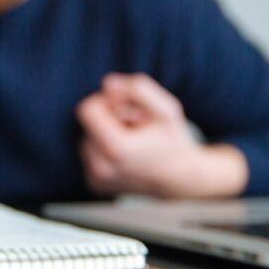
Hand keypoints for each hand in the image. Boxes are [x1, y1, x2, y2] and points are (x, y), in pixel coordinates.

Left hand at [76, 73, 246, 198]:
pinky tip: (127, 155)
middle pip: (87, 124)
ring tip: (134, 143)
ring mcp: (96, 179)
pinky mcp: (95, 184)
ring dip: (108, 134)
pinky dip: (105, 149)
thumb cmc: (174, 141)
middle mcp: (100, 168)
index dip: (107, 102)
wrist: (181, 180)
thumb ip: (139, 90)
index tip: (128, 109)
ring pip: (87, 137)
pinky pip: (89, 153)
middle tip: (137, 129)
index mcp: (115, 149)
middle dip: (110, 119)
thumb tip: (107, 84)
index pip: (88, 109)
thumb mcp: (167, 110)